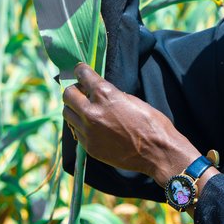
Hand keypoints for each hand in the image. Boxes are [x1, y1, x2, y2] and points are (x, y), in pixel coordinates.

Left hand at [62, 63, 199, 185]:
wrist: (156, 152)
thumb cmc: (151, 123)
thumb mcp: (132, 100)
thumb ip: (112, 94)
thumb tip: (99, 91)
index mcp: (105, 95)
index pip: (82, 75)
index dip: (80, 71)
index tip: (79, 71)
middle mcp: (91, 112)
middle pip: (68, 95)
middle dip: (74, 91)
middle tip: (82, 92)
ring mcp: (88, 131)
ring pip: (67, 114)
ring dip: (74, 109)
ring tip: (86, 111)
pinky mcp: (89, 147)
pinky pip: (76, 132)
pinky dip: (81, 126)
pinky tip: (92, 127)